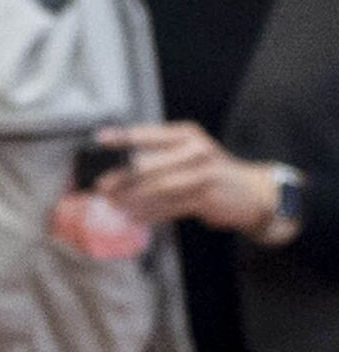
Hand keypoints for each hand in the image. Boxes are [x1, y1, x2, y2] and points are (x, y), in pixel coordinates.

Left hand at [85, 122, 269, 231]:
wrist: (251, 193)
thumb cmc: (209, 173)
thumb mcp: (188, 155)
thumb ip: (158, 158)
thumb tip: (115, 172)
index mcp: (187, 135)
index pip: (148, 134)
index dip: (123, 137)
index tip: (99, 139)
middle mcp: (195, 150)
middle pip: (148, 165)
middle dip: (121, 177)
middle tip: (100, 186)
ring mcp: (202, 174)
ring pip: (156, 188)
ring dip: (130, 199)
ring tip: (112, 204)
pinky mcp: (206, 197)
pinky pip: (169, 207)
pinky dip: (149, 213)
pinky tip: (133, 217)